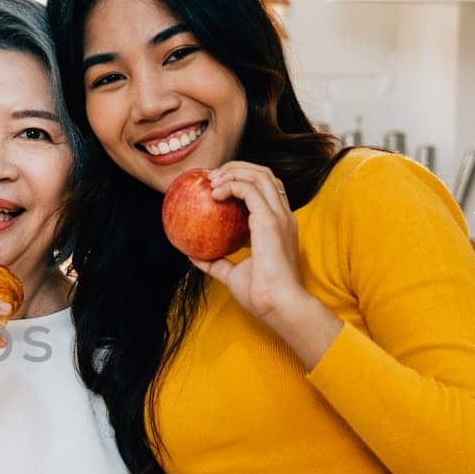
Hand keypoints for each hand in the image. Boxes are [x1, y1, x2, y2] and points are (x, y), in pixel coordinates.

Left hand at [193, 162, 341, 368]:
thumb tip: (192, 255)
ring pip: (260, 175)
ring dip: (233, 172)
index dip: (243, 179)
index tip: (217, 185)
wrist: (278, 305)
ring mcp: (279, 216)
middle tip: (211, 177)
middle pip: (265, 174)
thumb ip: (216, 262)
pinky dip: (231, 185)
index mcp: (279, 225)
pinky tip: (215, 195)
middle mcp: (282, 216)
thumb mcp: (233, 274)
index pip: (267, 189)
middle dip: (237, 168)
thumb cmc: (261, 295)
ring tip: (212, 182)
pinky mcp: (270, 221)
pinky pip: (249, 190)